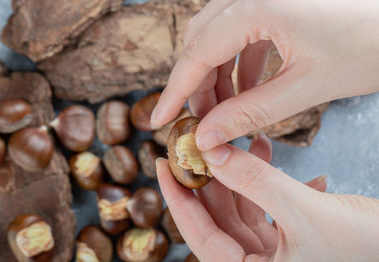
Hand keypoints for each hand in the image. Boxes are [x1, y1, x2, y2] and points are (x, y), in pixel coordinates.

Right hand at [151, 0, 378, 150]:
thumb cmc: (370, 44)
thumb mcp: (306, 86)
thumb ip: (250, 112)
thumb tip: (207, 136)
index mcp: (257, 6)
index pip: (197, 53)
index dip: (175, 91)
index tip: (161, 121)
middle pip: (201, 42)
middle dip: (196, 86)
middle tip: (199, 123)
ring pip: (217, 39)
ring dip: (216, 77)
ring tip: (223, 113)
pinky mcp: (275, 5)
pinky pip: (241, 36)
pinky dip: (237, 66)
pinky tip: (246, 92)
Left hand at [156, 134, 378, 261]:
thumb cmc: (362, 246)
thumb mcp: (304, 212)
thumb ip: (256, 182)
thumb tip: (211, 152)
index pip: (198, 235)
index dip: (177, 198)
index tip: (162, 164)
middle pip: (217, 217)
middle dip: (212, 177)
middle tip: (202, 142)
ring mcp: (271, 251)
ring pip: (241, 205)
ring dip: (245, 173)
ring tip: (251, 141)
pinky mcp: (287, 237)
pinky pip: (265, 204)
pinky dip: (269, 181)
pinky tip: (275, 157)